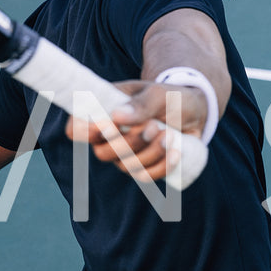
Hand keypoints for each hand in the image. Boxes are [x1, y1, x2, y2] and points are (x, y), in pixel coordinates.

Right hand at [65, 81, 206, 182]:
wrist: (193, 111)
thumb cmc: (169, 97)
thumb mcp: (158, 94)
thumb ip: (140, 104)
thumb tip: (116, 116)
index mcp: (104, 111)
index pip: (77, 129)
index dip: (84, 132)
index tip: (107, 126)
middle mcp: (108, 136)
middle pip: (103, 153)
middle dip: (130, 143)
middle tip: (154, 127)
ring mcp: (124, 154)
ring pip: (127, 167)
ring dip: (151, 153)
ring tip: (169, 135)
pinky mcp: (143, 167)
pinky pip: (145, 177)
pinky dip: (162, 166)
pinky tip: (175, 152)